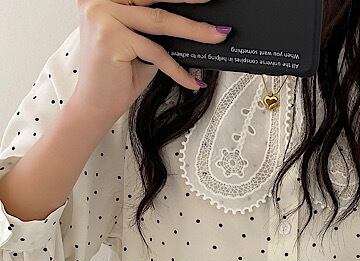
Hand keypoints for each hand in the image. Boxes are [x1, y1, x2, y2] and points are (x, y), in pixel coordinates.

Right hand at [70, 0, 231, 121]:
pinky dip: (177, 69)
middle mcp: (99, 1)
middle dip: (189, 3)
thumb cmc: (118, 75)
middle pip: (156, 0)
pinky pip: (157, 52)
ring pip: (161, 21)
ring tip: (215, 36)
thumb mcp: (141, 44)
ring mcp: (102, 16)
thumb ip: (157, 28)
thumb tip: (193, 21)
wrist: (96, 104)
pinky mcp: (111, 39)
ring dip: (194, 31)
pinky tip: (192, 81)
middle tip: (212, 7)